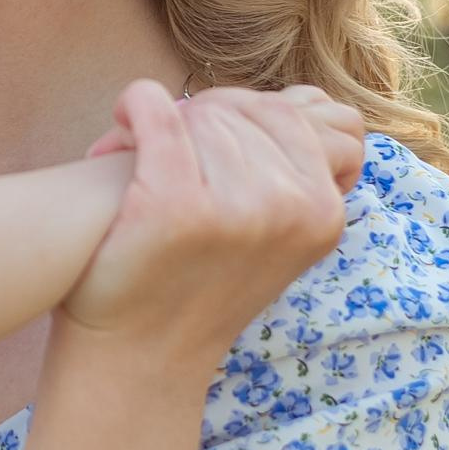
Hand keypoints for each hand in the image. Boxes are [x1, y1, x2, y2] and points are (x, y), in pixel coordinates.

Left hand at [61, 80, 362, 365]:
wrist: (140, 349)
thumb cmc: (199, 278)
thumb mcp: (277, 232)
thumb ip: (297, 169)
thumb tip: (309, 100)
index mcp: (324, 212)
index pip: (297, 113)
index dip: (246, 118)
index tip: (211, 149)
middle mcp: (290, 209)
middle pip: (244, 110)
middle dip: (203, 120)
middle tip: (170, 155)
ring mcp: (237, 208)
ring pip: (201, 113)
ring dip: (164, 125)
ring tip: (143, 162)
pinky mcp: (176, 204)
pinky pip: (156, 113)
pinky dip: (135, 108)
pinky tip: (124, 123)